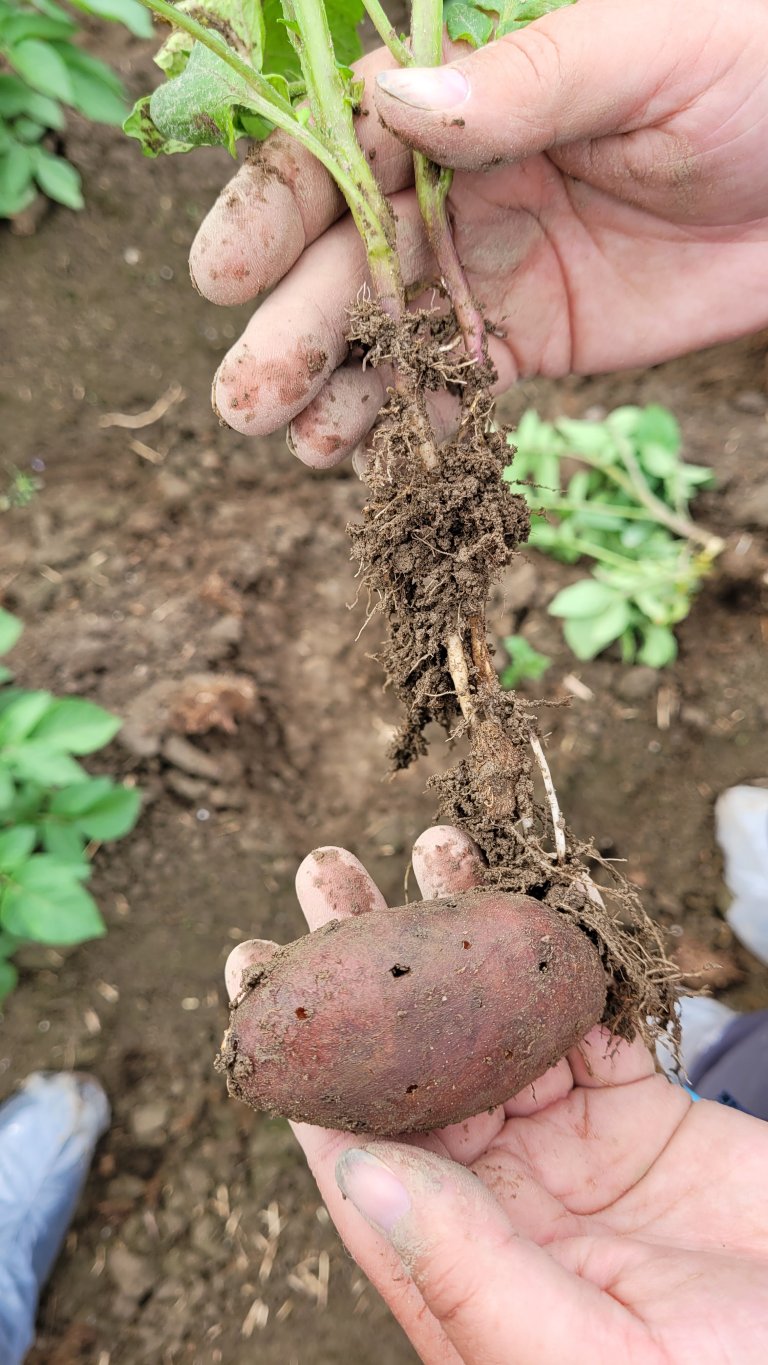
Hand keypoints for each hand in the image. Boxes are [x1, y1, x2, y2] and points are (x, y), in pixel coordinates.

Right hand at [192, 0, 767, 468]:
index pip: (342, 153)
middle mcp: (455, 192)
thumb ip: (525, 86)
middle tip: (245, 399)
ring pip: (387, 339)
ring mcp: (487, 274)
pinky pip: (453, 392)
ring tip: (299, 443)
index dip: (275, 212)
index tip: (224, 272)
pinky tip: (371, 468)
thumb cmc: (754, 70)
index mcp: (466, 105)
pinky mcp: (528, 345)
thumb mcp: (645, 55)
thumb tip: (394, 104)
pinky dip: (411, 431)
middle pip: (348, 264)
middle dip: (293, 330)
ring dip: (336, 394)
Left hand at [225, 826, 767, 1363]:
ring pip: (497, 1018)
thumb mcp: (579, 1356)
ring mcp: (569, 1146)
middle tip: (326, 868)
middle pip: (412, 1054)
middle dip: (371, 956)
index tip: (258, 962)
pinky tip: (539, 891)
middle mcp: (497, 1192)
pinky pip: (596, 1017)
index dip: (303, 1047)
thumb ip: (466, 1267)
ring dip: (464, 931)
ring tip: (433, 847)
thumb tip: (353, 1173)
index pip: (351, 1136)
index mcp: (454, 1257)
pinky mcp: (644, 1114)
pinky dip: (571, 953)